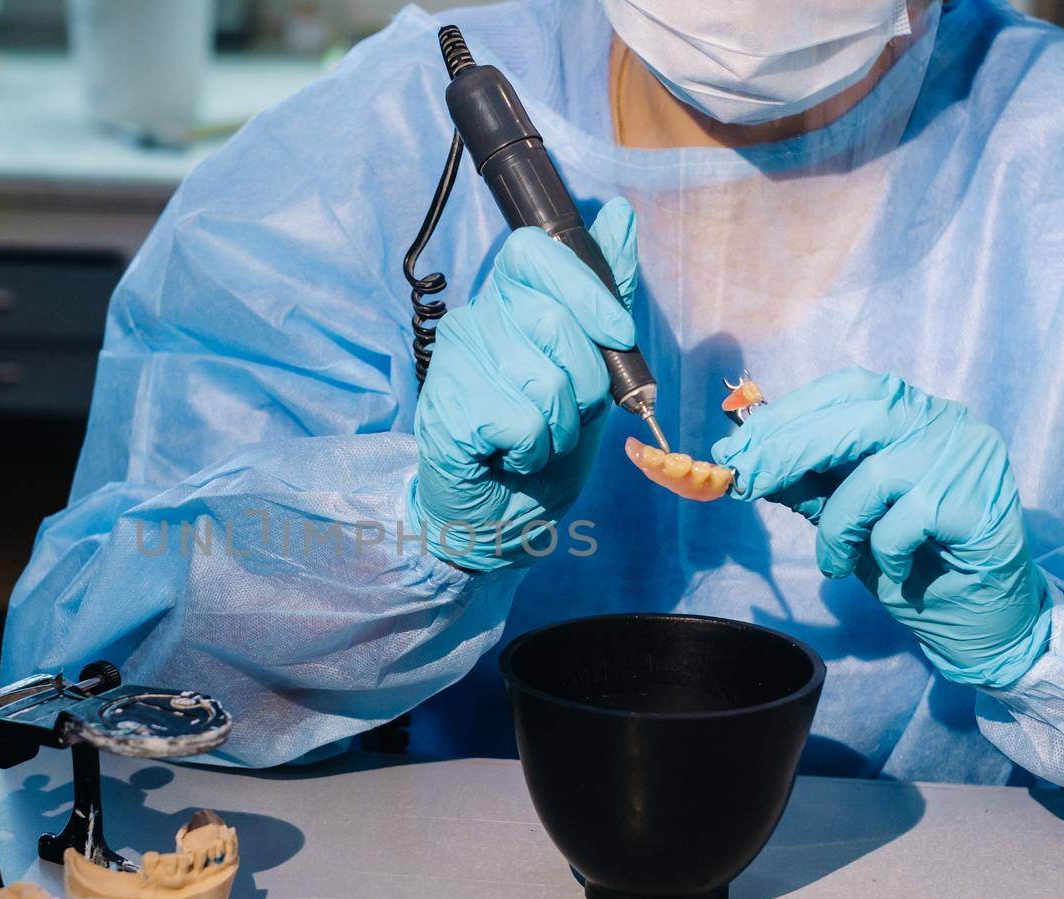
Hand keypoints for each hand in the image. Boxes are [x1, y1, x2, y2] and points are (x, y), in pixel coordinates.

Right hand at [409, 198, 637, 571]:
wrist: (498, 518)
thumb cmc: (543, 443)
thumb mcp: (592, 369)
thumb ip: (605, 296)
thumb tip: (618, 215)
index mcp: (510, 300)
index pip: (537, 252)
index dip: (586, 291)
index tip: (618, 336)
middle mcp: (475, 319)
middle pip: (555, 322)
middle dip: (587, 384)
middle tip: (564, 414)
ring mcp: (453, 362)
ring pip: (545, 380)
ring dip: (559, 428)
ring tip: (535, 441)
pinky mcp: (445, 409)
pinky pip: (521, 423)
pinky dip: (532, 452)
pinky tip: (508, 456)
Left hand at [711, 367, 1051, 687]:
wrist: (977, 614)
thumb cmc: (908, 556)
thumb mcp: (843, 512)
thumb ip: (805, 480)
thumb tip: (741, 455)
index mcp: (911, 411)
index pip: (846, 390)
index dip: (787, 415)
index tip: (736, 447)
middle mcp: (945, 421)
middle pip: (858, 416)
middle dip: (789, 449)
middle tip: (745, 482)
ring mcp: (969, 458)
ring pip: (876, 475)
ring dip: (838, 525)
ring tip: (835, 561)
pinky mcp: (982, 502)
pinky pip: (905, 522)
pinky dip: (883, 551)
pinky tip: (895, 569)